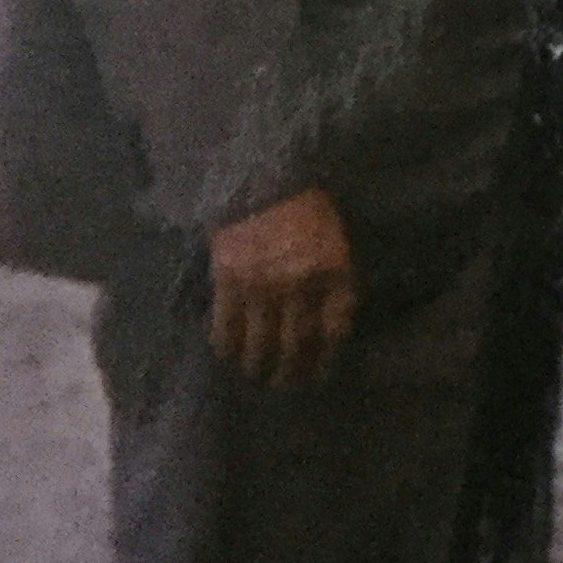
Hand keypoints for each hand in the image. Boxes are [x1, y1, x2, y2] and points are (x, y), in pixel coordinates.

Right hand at [209, 187, 355, 388]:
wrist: (265, 177)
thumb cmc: (307, 208)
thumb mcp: (335, 242)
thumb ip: (333, 281)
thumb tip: (326, 324)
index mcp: (334, 272)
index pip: (333, 330)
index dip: (325, 359)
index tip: (319, 375)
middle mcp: (300, 286)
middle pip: (297, 344)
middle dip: (291, 372)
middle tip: (284, 385)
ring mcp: (262, 286)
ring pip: (260, 342)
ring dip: (258, 366)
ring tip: (256, 376)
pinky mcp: (228, 281)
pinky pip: (226, 326)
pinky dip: (228, 346)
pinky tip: (228, 356)